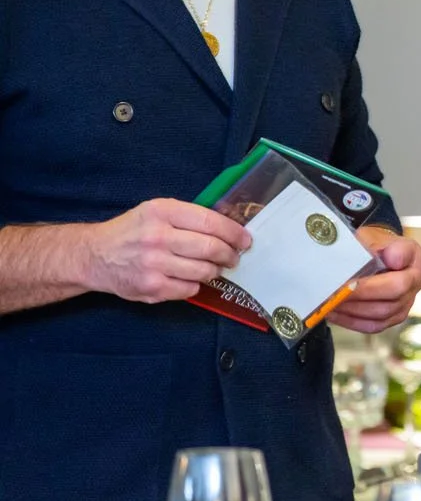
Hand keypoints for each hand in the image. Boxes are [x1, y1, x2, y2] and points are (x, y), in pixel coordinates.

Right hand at [83, 198, 251, 302]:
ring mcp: (153, 265)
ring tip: (214, 268)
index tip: (245, 240)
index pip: (211, 222)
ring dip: (215, 271)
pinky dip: (196, 285)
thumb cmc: (132, 230)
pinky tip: (190, 278)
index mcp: (162, 212)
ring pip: (204, 271)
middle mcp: (157, 237)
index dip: (234, 233)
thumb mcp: (156, 211)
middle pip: (211, 248)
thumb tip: (229, 228)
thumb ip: (188, 216)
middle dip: (230, 255)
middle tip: (234, 257)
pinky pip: (189, 289)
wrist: (94, 255)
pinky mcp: (150, 288)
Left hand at [325, 228, 420, 332]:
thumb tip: (392, 258)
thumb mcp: (373, 235)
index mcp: (413, 260)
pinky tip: (334, 313)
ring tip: (330, 304)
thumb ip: (378, 245)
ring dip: (352, 312)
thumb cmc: (374, 242)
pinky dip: (351, 321)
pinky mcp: (391, 317)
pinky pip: (372, 326)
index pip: (398, 282)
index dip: (372, 287)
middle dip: (357, 300)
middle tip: (333, 295)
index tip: (348, 283)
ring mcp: (405, 303)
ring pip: (380, 316)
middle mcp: (415, 284)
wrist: (376, 251)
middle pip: (389, 302)